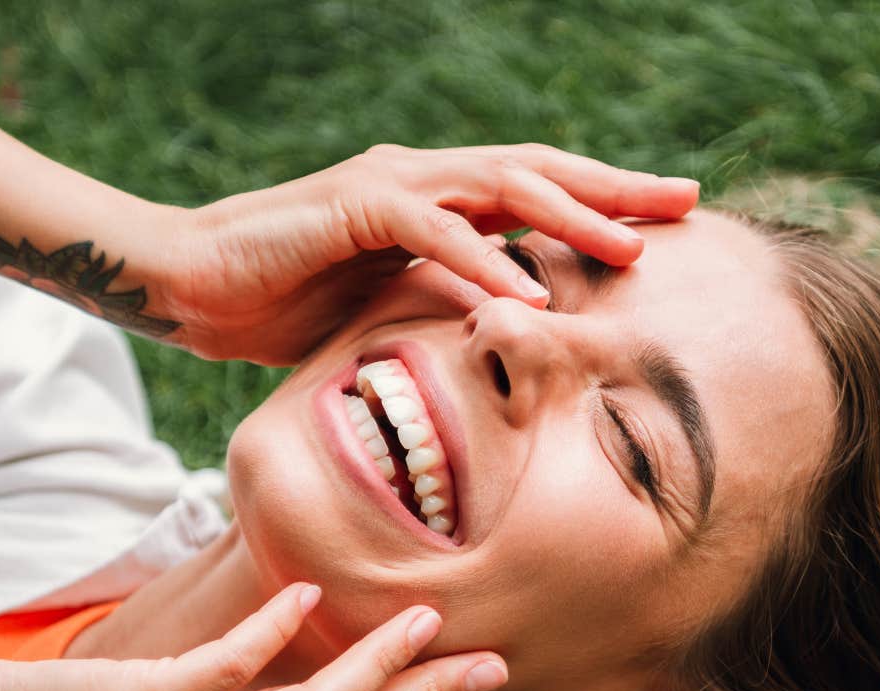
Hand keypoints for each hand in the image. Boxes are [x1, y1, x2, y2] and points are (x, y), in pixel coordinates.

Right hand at [152, 143, 699, 362]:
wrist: (193, 288)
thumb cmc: (286, 305)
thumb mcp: (392, 310)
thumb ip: (449, 304)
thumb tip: (515, 328)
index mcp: (438, 200)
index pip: (537, 192)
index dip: (604, 201)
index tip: (669, 221)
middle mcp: (423, 178)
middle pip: (537, 173)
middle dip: (615, 188)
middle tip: (686, 202)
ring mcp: (389, 186)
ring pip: (499, 186)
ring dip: (568, 217)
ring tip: (629, 248)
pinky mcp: (351, 208)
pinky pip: (431, 230)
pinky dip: (481, 258)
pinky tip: (526, 287)